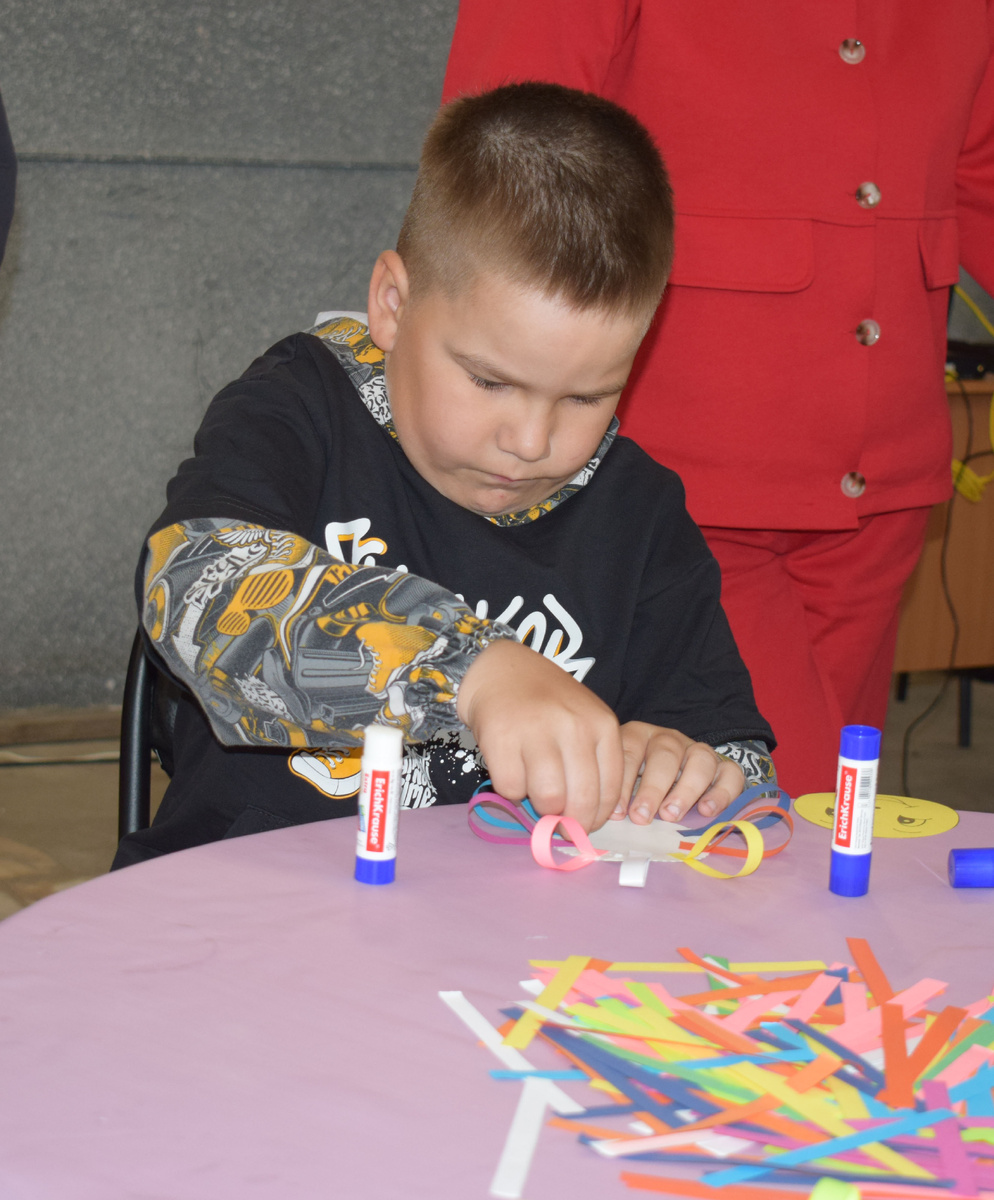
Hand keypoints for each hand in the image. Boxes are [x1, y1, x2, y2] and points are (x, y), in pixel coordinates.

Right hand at [457, 638, 623, 831]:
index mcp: (602, 724)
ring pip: (548, 799)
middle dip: (569, 822)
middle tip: (559, 824)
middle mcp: (573, 726)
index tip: (584, 826)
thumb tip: (585, 821)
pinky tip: (513, 771)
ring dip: (540, 807)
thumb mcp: (584, 722)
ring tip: (535, 791)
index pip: (610, 790)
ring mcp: (537, 730)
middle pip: (580, 800)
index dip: (597, 818)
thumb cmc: (548, 703)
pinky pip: (512, 789)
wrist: (502, 671)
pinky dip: (511, 790)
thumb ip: (592, 764)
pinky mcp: (501, 738)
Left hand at [611, 721, 744, 825]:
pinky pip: (731, 774)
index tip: (617, 813)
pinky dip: (721, 793)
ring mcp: (698, 750)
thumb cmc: (640, 784)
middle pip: (665, 754)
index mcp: (639, 736)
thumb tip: (611, 819)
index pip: (629, 751)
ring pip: (700, 760)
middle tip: (641, 817)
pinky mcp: (724, 766)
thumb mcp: (624, 781)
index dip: (622, 783)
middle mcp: (669, 739)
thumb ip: (618, 795)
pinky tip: (706, 811)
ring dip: (685, 790)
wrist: (675, 777)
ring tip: (671, 816)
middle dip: (652, 788)